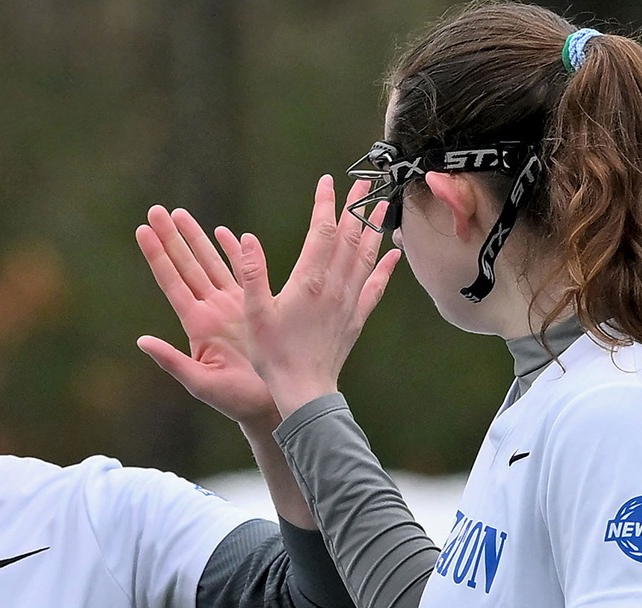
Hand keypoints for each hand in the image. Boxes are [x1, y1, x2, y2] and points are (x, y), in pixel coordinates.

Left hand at [135, 204, 280, 431]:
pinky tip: (222, 232)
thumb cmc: (237, 401)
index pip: (171, 282)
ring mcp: (231, 306)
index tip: (143, 230)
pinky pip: (240, 272)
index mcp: (196, 324)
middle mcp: (211, 310)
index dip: (157, 255)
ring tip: (179, 213)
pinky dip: (231, 252)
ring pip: (210, 263)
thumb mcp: (200, 383)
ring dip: (195, 238)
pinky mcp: (255, 306)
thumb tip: (141, 342)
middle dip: (171, 237)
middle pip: (186, 265)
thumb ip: (171, 361)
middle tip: (154, 210)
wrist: (271, 405)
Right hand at [224, 176, 401, 416]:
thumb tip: (246, 239)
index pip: (322, 232)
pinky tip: (395, 253)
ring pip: (366, 256)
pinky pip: (376, 286)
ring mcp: (349, 302)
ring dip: (374, 228)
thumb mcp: (254, 314)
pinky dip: (387, 267)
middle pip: (350, 238)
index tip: (328, 181)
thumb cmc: (274, 355)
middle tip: (365, 182)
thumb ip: (251, 273)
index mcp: (309, 282)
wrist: (304, 391)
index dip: (325, 204)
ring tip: (382, 204)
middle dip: (356, 207)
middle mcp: (335, 287)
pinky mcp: (356, 318)